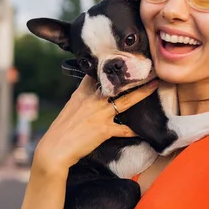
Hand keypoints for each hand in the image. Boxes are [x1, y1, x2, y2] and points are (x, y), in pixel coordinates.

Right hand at [32, 76, 158, 175]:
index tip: (123, 60)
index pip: (97, 75)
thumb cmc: (61, 131)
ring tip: (154, 85)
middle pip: (116, 84)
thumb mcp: (70, 108)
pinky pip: (124, 129)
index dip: (110, 67)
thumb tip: (92, 93)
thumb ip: (82, 99)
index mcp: (82, 94)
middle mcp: (92, 100)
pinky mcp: (104, 130)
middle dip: (132, 76)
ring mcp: (100, 114)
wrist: (55, 149)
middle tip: (146, 68)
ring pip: (126, 101)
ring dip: (142, 93)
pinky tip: (144, 130)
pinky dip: (134, 131)